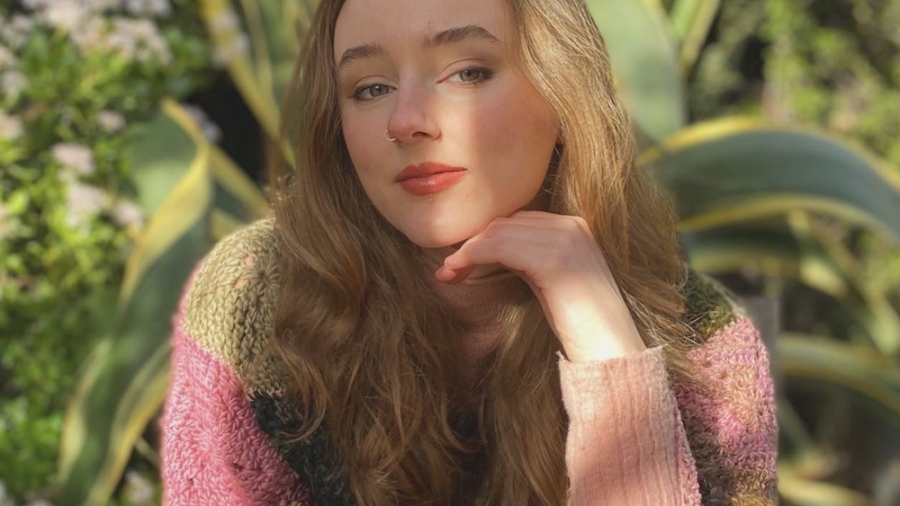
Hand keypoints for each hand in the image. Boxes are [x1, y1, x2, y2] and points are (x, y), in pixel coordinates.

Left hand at [435, 210, 646, 361]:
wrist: (609, 350)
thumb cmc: (578, 324)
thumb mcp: (552, 280)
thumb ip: (531, 257)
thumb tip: (492, 248)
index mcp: (575, 226)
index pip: (518, 220)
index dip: (486, 238)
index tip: (461, 260)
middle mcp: (572, 226)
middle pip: (506, 223)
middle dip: (473, 244)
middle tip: (449, 269)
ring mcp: (565, 240)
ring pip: (498, 232)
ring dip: (466, 252)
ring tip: (448, 273)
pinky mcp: (554, 259)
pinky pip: (499, 247)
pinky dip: (472, 256)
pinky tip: (457, 272)